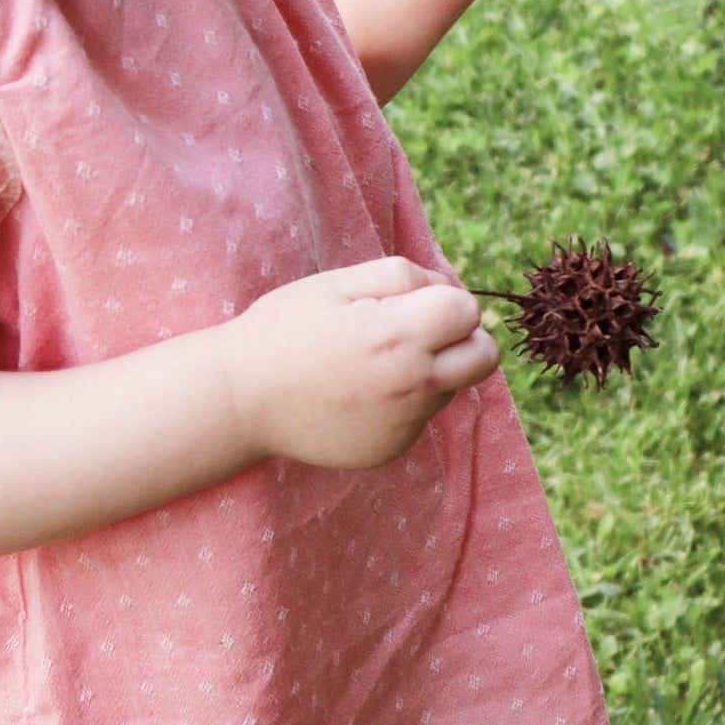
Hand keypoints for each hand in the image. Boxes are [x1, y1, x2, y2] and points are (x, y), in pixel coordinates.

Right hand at [219, 255, 499, 471]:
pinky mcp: (390, 449)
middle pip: (484, 358)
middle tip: (419, 330)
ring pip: (451, 388)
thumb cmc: (284, 329)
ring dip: (431, 370)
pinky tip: (358, 392)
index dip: (444, 298)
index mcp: (397, 335)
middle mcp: (410, 386)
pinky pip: (419, 418)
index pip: (467, 310)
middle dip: (464, 337)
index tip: (411, 302)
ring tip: (373, 361)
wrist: (240, 399)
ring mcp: (403, 425)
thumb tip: (451, 287)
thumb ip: (402, 276)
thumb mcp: (337, 283)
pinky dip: (403, 402)